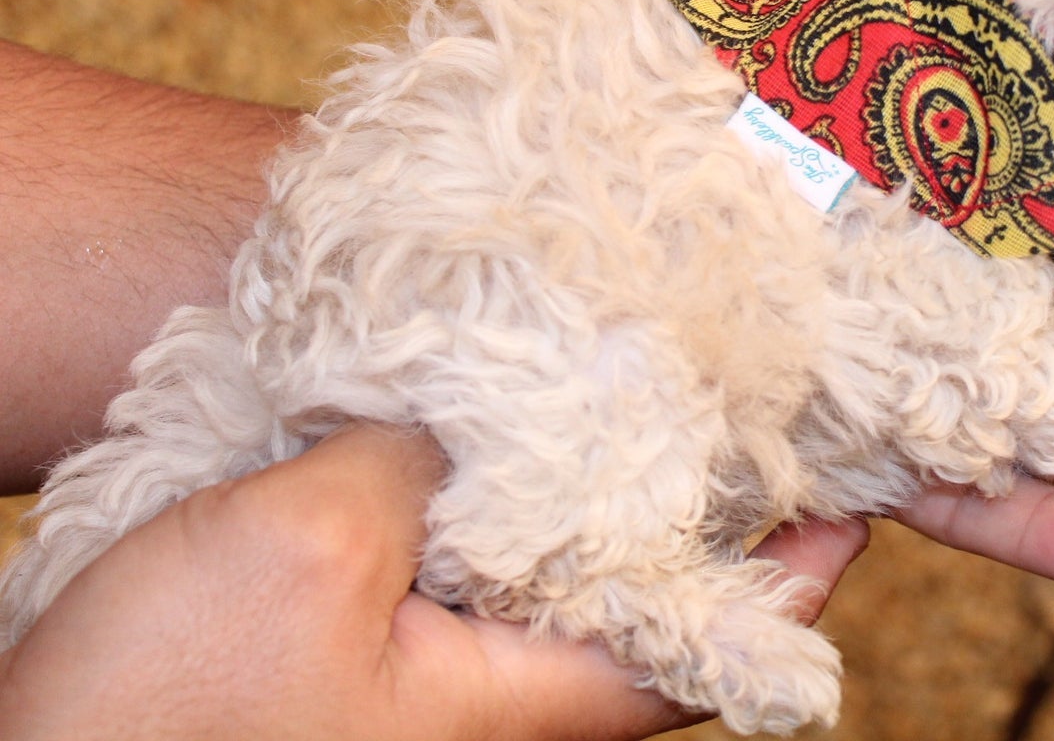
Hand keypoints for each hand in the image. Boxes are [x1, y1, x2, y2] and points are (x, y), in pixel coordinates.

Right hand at [0, 424, 866, 740]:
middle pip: (653, 596)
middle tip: (746, 387)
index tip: (855, 474)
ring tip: (636, 377)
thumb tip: (490, 412)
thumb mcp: (315, 545)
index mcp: (537, 702)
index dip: (802, 557)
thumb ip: (429, 465)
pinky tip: (488, 427)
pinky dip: (506, 496)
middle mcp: (508, 705)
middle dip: (705, 498)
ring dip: (602, 485)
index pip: (726, 634)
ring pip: (562, 576)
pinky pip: (477, 570)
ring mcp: (439, 685)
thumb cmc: (167, 711)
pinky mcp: (370, 658)